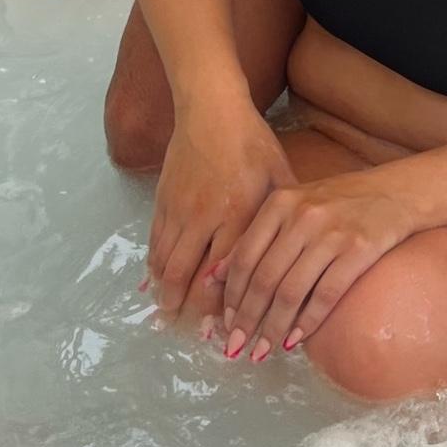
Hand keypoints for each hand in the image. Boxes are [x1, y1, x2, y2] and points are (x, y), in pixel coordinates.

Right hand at [146, 92, 295, 328]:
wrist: (209, 109)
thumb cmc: (252, 142)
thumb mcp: (278, 176)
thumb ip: (279, 216)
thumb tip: (293, 251)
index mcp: (238, 213)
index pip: (229, 273)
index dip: (227, 306)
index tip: (230, 330)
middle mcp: (204, 218)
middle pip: (190, 276)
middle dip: (191, 311)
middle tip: (196, 336)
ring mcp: (178, 210)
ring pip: (167, 263)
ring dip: (168, 294)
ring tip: (170, 316)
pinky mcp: (162, 201)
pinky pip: (154, 243)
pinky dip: (154, 268)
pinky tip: (156, 282)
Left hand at [209, 172, 418, 362]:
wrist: (397, 191)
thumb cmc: (341, 201)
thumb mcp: (295, 206)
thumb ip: (257, 236)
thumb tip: (213, 277)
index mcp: (281, 202)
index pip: (245, 257)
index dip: (231, 296)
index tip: (224, 324)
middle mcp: (303, 216)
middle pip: (264, 279)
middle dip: (246, 320)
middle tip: (235, 347)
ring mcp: (332, 233)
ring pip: (291, 292)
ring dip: (272, 329)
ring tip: (261, 352)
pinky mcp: (359, 249)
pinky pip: (326, 295)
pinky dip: (307, 323)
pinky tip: (295, 340)